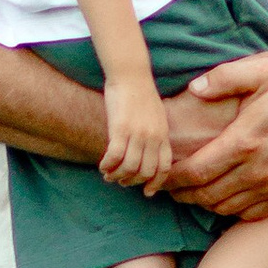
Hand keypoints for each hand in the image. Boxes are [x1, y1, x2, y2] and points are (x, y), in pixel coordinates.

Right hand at [99, 72, 172, 191]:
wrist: (131, 74)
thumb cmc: (140, 92)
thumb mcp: (157, 115)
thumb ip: (155, 134)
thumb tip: (147, 152)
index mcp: (163, 134)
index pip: (164, 168)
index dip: (155, 183)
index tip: (146, 192)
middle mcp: (153, 137)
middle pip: (145, 172)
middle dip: (132, 181)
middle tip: (121, 181)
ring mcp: (138, 134)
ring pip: (129, 168)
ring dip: (117, 176)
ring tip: (108, 175)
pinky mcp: (120, 129)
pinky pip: (114, 157)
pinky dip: (108, 166)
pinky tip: (102, 166)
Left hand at [167, 52, 267, 220]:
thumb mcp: (262, 71)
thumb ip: (224, 77)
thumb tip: (194, 88)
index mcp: (245, 142)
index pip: (196, 170)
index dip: (172, 177)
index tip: (159, 175)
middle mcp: (258, 171)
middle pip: (207, 194)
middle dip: (182, 194)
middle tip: (166, 187)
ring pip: (226, 207)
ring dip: (203, 204)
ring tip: (189, 193)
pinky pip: (250, 213)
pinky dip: (230, 210)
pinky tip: (220, 198)